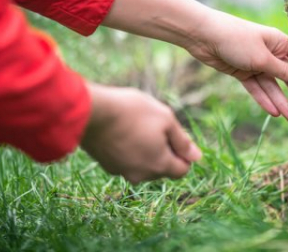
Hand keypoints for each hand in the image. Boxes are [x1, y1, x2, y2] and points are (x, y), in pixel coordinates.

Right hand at [80, 83, 201, 183]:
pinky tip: (122, 131)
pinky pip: (126, 161)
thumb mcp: (165, 119)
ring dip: (146, 150)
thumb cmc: (132, 112)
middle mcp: (141, 175)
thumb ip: (182, 141)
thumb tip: (197, 158)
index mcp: (159, 165)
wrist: (90, 112)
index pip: (182, 170)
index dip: (183, 153)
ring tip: (136, 126)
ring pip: (143, 165)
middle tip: (154, 126)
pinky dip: (129, 150)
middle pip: (162, 169)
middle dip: (164, 151)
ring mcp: (121, 171)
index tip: (174, 134)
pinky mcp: (107, 165)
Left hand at [187, 11, 287, 122]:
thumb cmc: (236, 40)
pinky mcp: (242, 72)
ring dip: (282, 102)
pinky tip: (274, 113)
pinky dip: (264, 99)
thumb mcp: (262, 57)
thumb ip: (283, 71)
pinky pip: (257, 88)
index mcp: (279, 42)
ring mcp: (256, 63)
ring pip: (272, 85)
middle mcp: (270, 53)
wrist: (204, 36)